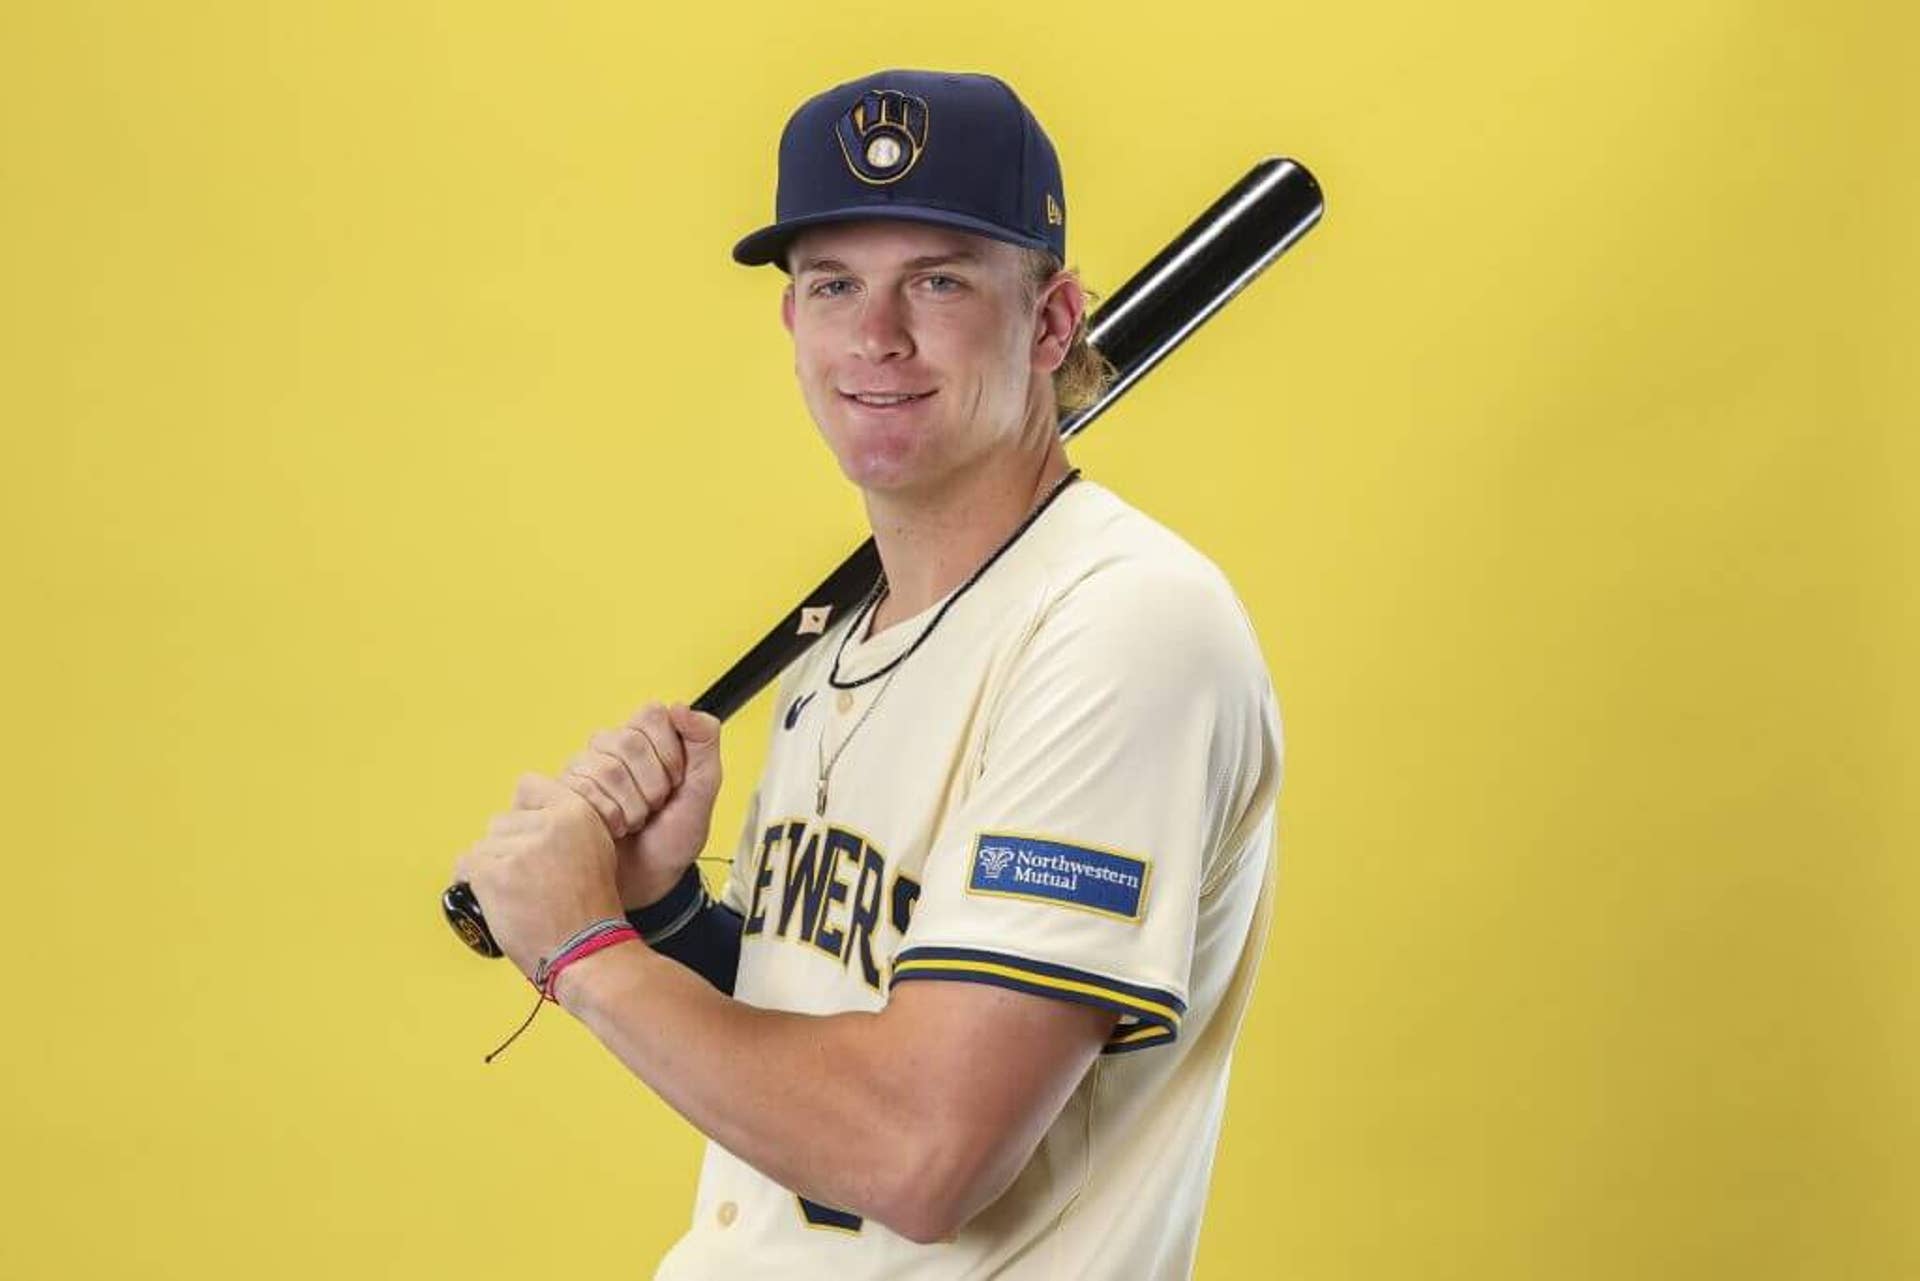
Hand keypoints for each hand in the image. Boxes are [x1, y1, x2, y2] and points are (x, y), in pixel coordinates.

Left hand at [452, 773, 623, 980]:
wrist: (585, 950)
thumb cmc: (590, 909)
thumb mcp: (596, 849)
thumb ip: (564, 825)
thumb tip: (523, 812)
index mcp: (576, 813)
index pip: (528, 786)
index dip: (524, 812)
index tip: (530, 839)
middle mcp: (548, 824)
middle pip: (501, 821)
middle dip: (508, 848)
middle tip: (531, 881)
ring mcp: (519, 849)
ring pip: (483, 846)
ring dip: (492, 869)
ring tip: (519, 896)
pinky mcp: (493, 874)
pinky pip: (466, 866)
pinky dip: (474, 883)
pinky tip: (497, 900)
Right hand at [548, 702, 723, 909]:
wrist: (649, 882)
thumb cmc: (674, 837)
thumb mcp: (703, 790)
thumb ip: (703, 742)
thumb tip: (680, 706)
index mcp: (644, 738)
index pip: (652, 714)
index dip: (669, 752)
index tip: (676, 781)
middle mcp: (609, 748)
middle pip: (626, 740)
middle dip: (651, 785)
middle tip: (654, 808)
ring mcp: (581, 770)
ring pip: (603, 768)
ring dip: (629, 806)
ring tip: (633, 823)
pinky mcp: (560, 794)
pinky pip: (576, 790)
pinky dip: (605, 818)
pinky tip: (610, 830)